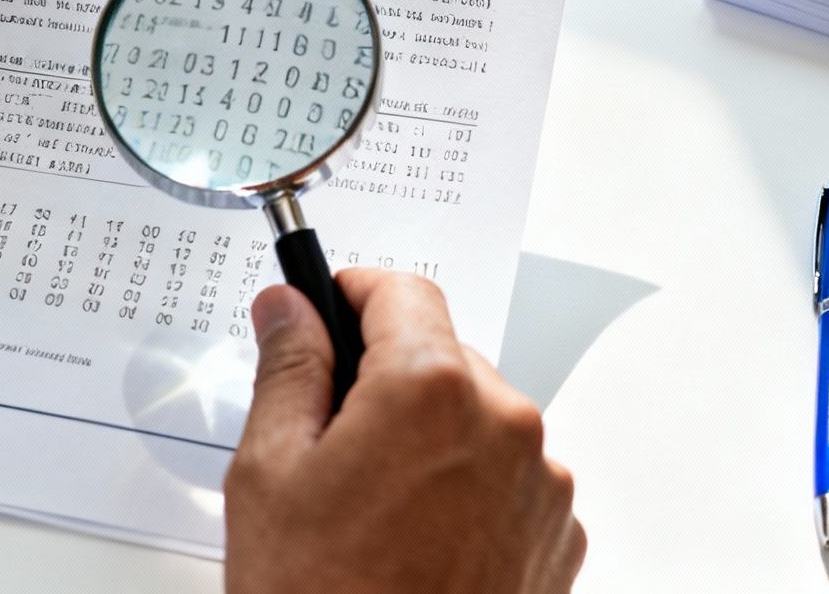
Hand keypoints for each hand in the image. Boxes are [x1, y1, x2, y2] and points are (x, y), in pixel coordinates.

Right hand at [225, 270, 584, 593]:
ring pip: (477, 417)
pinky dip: (465, 488)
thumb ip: (287, 369)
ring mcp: (540, 485)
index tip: (323, 310)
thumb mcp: (271, 472)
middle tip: (327, 436)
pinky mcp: (557, 537)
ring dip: (429, 435)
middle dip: (385, 378)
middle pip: (442, 355)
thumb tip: (288, 310)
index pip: (402, 291)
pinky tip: (413, 538)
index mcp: (431, 390)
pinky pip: (508, 477)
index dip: (352, 293)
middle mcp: (505, 424)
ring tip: (370, 508)